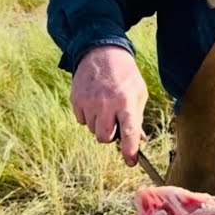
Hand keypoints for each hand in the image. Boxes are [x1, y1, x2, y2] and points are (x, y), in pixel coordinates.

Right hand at [71, 45, 148, 166]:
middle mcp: (106, 104)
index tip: (131, 162)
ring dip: (100, 125)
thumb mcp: (138, 93)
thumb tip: (138, 140)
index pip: (129, 132)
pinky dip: (89, 117)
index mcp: (126, 102)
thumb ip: (137, 117)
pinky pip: (82, 121)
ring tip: (105, 107)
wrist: (101, 52)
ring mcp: (89, 102)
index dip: (130, 150)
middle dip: (110, 136)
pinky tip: (94, 102)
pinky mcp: (76, 100)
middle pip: (104, 138)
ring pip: (93, 131)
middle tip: (115, 124)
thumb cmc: (125, 75)